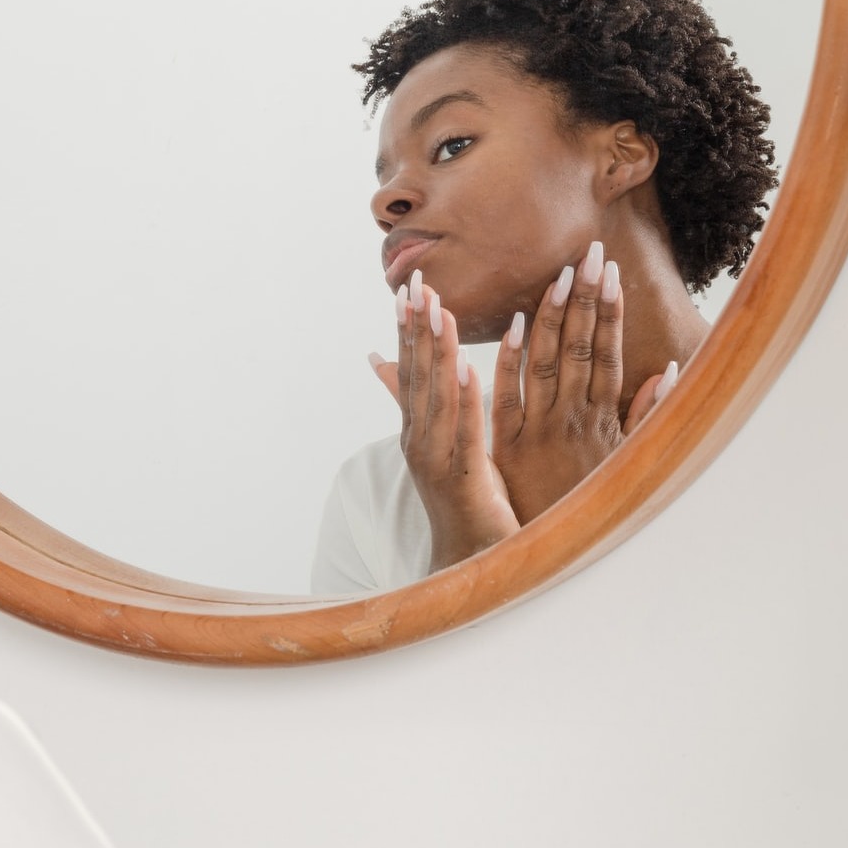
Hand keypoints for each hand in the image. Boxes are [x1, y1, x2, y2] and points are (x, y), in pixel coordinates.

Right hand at [383, 271, 519, 572]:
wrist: (469, 563)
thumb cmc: (462, 501)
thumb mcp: (439, 445)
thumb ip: (415, 403)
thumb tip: (379, 361)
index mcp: (418, 429)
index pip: (410, 370)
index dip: (408, 329)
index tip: (408, 289)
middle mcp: (419, 440)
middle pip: (417, 375)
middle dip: (418, 328)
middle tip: (418, 284)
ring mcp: (437, 459)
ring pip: (438, 396)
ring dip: (438, 352)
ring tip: (440, 312)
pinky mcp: (463, 478)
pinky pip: (465, 431)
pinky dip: (464, 398)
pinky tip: (467, 368)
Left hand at [489, 241, 667, 522]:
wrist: (552, 555)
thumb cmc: (588, 506)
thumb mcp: (625, 463)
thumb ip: (643, 416)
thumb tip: (668, 370)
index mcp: (600, 419)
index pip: (606, 354)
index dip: (610, 312)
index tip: (611, 273)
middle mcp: (573, 419)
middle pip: (580, 348)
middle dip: (586, 299)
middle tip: (591, 252)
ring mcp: (540, 429)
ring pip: (548, 363)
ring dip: (553, 316)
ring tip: (561, 273)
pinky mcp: (508, 446)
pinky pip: (508, 396)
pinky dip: (511, 360)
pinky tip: (513, 325)